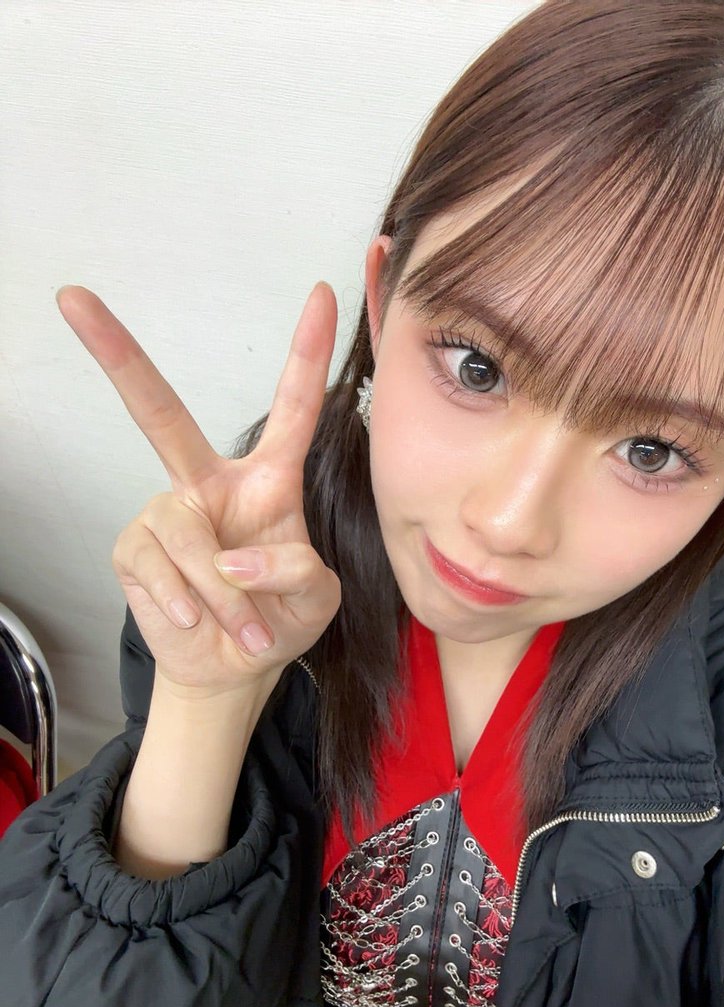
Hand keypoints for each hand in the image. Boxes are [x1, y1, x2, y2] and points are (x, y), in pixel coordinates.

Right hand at [56, 283, 341, 695]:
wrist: (233, 669)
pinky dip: (187, 604)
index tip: (324, 293)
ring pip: (186, 533)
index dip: (307, 353)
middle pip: (160, 413)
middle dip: (117, 355)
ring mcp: (167, 514)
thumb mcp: (317, 597)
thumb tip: (235, 557)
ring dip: (223, 595)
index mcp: (268, 481)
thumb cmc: (279, 620)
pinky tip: (196, 622)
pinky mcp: (134, 549)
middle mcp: (209, 483)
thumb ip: (296, 569)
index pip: (292, 408)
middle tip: (73, 299)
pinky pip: (158, 567)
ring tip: (244, 629)